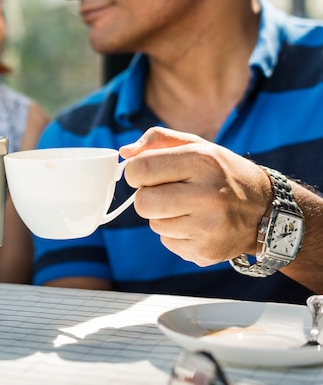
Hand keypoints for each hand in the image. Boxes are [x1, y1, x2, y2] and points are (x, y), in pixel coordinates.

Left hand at [119, 127, 271, 265]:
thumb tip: (125, 153)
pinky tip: (197, 225)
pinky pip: (167, 243)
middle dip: (147, 197)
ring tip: (188, 208)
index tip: (146, 174)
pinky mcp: (205, 251)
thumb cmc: (221, 173)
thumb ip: (158, 140)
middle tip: (166, 193)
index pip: (139, 170)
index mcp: (201, 161)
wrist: (266, 210)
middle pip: (142, 203)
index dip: (135, 173)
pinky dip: (175, 234)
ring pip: (153, 224)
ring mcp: (208, 227)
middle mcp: (207, 195)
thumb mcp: (197, 146)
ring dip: (163, 216)